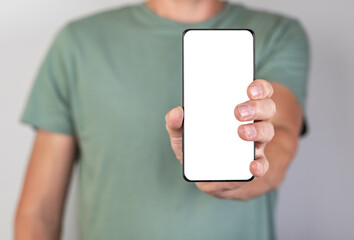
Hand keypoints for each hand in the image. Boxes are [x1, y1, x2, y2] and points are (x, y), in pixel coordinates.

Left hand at [165, 79, 275, 199]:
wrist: (203, 175)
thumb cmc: (196, 147)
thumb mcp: (182, 134)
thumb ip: (176, 123)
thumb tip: (176, 112)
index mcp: (238, 108)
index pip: (257, 91)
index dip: (259, 87)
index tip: (250, 88)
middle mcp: (252, 122)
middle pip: (266, 108)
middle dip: (255, 107)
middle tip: (238, 112)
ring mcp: (254, 144)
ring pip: (267, 132)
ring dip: (257, 130)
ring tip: (241, 132)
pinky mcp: (253, 164)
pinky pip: (263, 164)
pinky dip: (260, 165)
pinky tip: (252, 165)